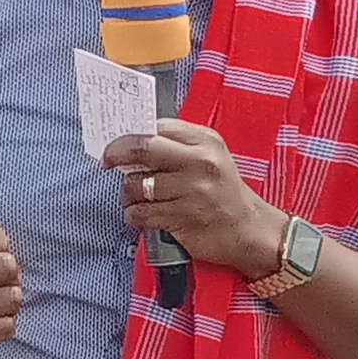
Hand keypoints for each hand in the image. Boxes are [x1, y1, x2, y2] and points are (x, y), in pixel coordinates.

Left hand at [108, 121, 283, 276]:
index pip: (158, 127)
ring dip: (127, 194)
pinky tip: (141, 216)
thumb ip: (180, 145)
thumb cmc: (225, 193)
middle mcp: (199, 162)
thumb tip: (135, 143)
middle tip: (107, 161)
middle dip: (117, 153)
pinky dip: (134, 216)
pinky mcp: (182, 218)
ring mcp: (191, 191)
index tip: (118, 143)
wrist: (251, 231)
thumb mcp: (213, 157)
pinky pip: (142, 213)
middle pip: (143, 149)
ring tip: (134, 198)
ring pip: (138, 185)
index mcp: (205, 141)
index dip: (131, 134)